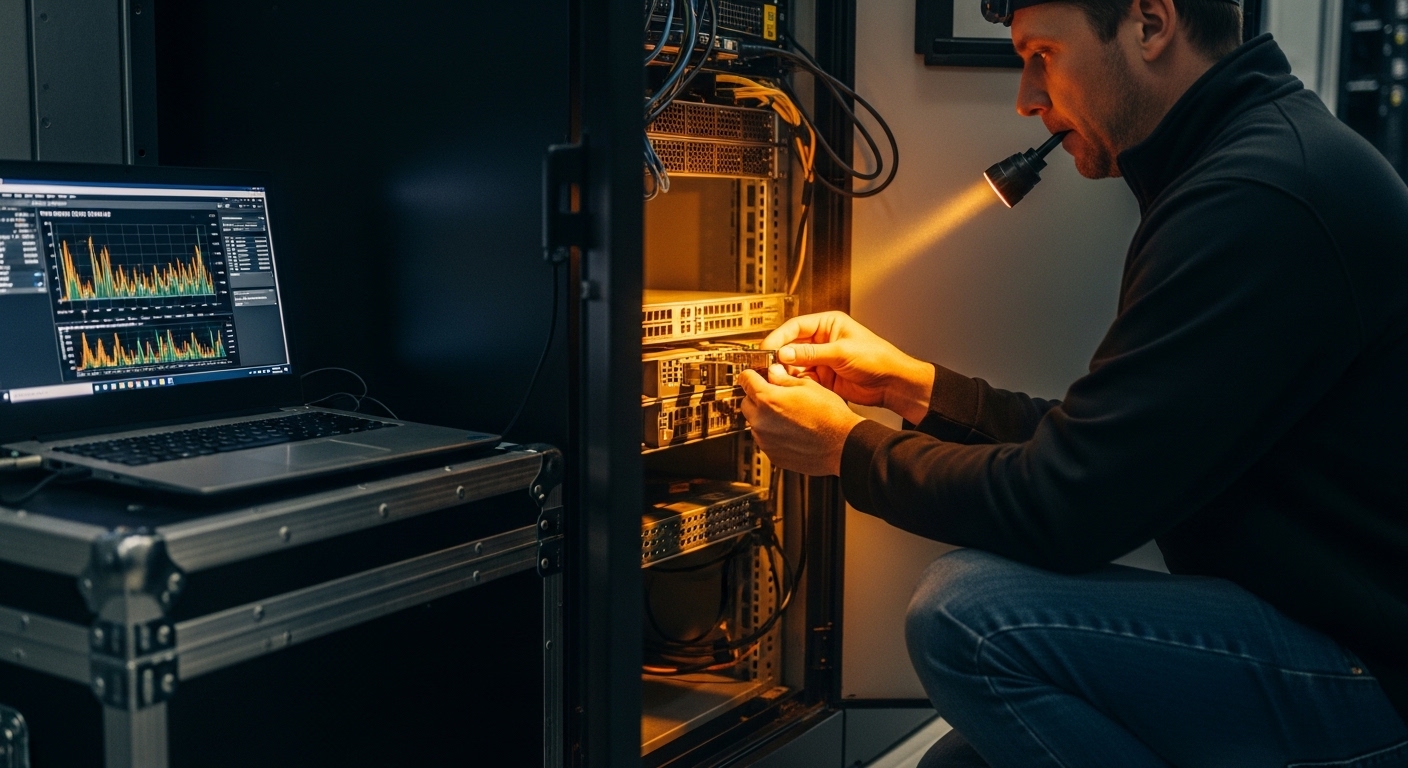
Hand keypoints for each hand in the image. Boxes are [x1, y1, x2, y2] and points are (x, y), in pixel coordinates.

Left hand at [738, 365, 865, 476]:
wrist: (843, 445)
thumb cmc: (830, 416)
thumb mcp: (808, 386)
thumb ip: (784, 379)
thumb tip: (773, 373)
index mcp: (768, 399)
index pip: (745, 380)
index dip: (750, 375)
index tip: (752, 376)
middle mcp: (761, 421)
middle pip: (746, 403)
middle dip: (757, 397)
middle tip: (774, 395)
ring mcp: (765, 440)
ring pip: (755, 422)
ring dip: (764, 417)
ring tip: (788, 415)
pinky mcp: (772, 454)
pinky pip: (765, 439)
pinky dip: (772, 434)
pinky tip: (791, 430)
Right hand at [763, 311, 934, 424]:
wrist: (892, 384)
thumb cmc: (877, 359)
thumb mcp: (841, 352)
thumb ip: (811, 353)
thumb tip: (785, 353)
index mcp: (828, 325)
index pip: (795, 327)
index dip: (779, 337)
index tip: (766, 348)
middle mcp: (822, 341)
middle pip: (791, 345)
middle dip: (779, 356)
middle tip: (767, 366)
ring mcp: (822, 360)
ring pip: (794, 364)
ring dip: (786, 371)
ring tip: (778, 378)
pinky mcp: (823, 378)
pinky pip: (803, 379)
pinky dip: (795, 383)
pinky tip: (791, 386)